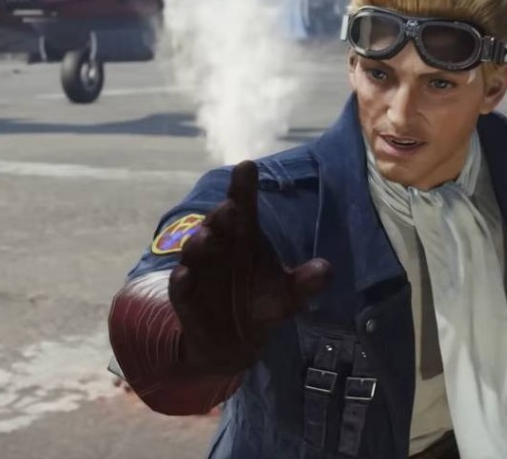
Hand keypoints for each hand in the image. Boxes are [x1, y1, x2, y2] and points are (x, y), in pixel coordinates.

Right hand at [168, 161, 330, 373]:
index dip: (243, 186)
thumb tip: (326, 269)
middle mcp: (218, 246)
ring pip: (194, 250)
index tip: (247, 166)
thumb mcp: (288, 295)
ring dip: (199, 243)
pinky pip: (180, 286)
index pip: (242, 205)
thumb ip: (305, 282)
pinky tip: (184, 276)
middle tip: (229, 207)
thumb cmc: (261, 302)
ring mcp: (199, 269)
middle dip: (221, 215)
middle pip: (217, 224)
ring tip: (207, 238)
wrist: (233, 341)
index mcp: (244, 236)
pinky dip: (181, 281)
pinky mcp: (185, 296)